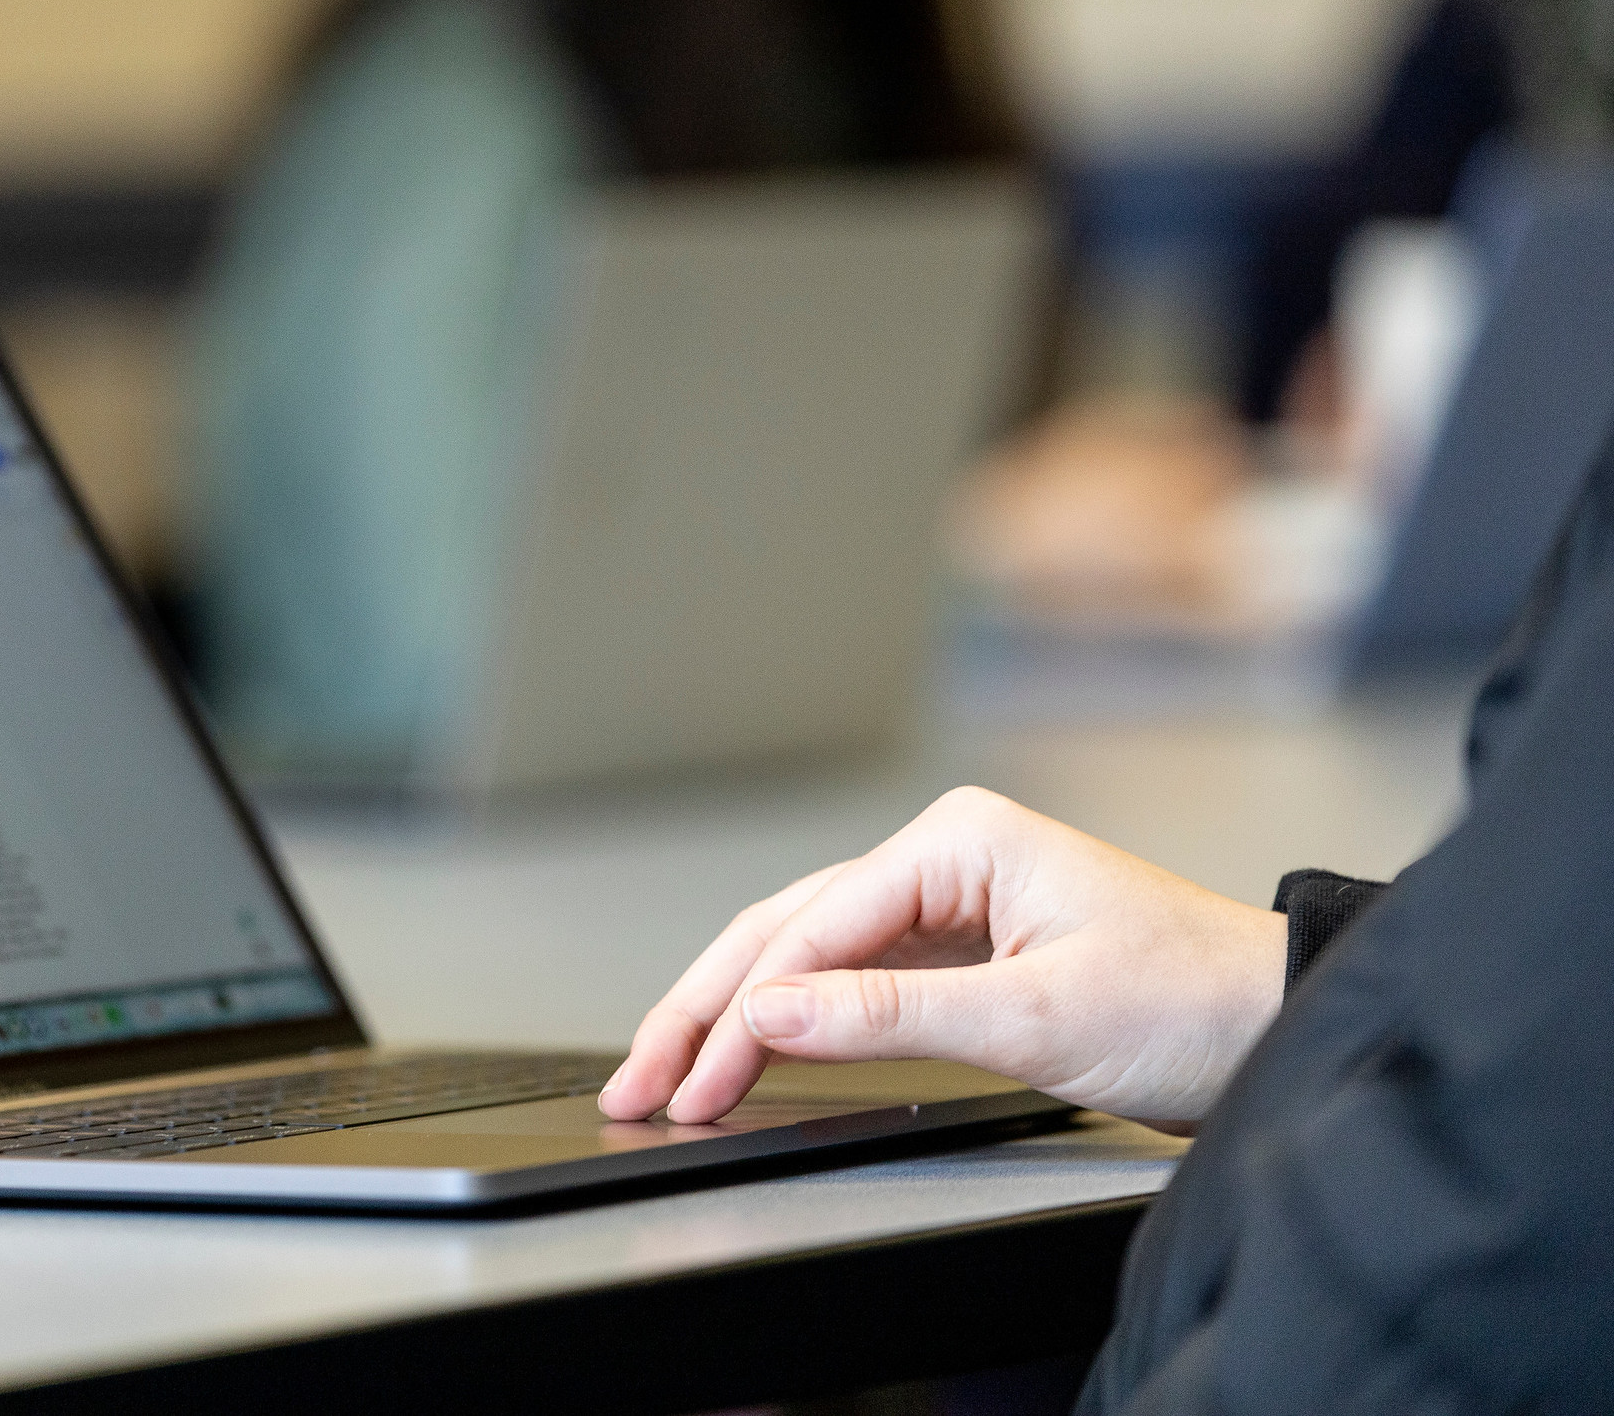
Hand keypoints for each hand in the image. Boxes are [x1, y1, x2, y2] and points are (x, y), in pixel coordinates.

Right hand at [597, 786, 1287, 1131]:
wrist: (1283, 1025)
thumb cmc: (1194, 1001)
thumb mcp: (1033, 1015)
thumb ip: (888, 1015)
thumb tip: (770, 1012)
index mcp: (956, 842)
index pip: (810, 930)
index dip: (738, 1012)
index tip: (695, 1081)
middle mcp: (943, 858)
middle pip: (786, 931)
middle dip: (702, 1007)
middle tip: (640, 1078)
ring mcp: (950, 903)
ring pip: (807, 954)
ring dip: (735, 1014)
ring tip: (669, 1073)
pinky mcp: (962, 951)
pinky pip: (851, 979)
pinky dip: (793, 1020)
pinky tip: (748, 1050)